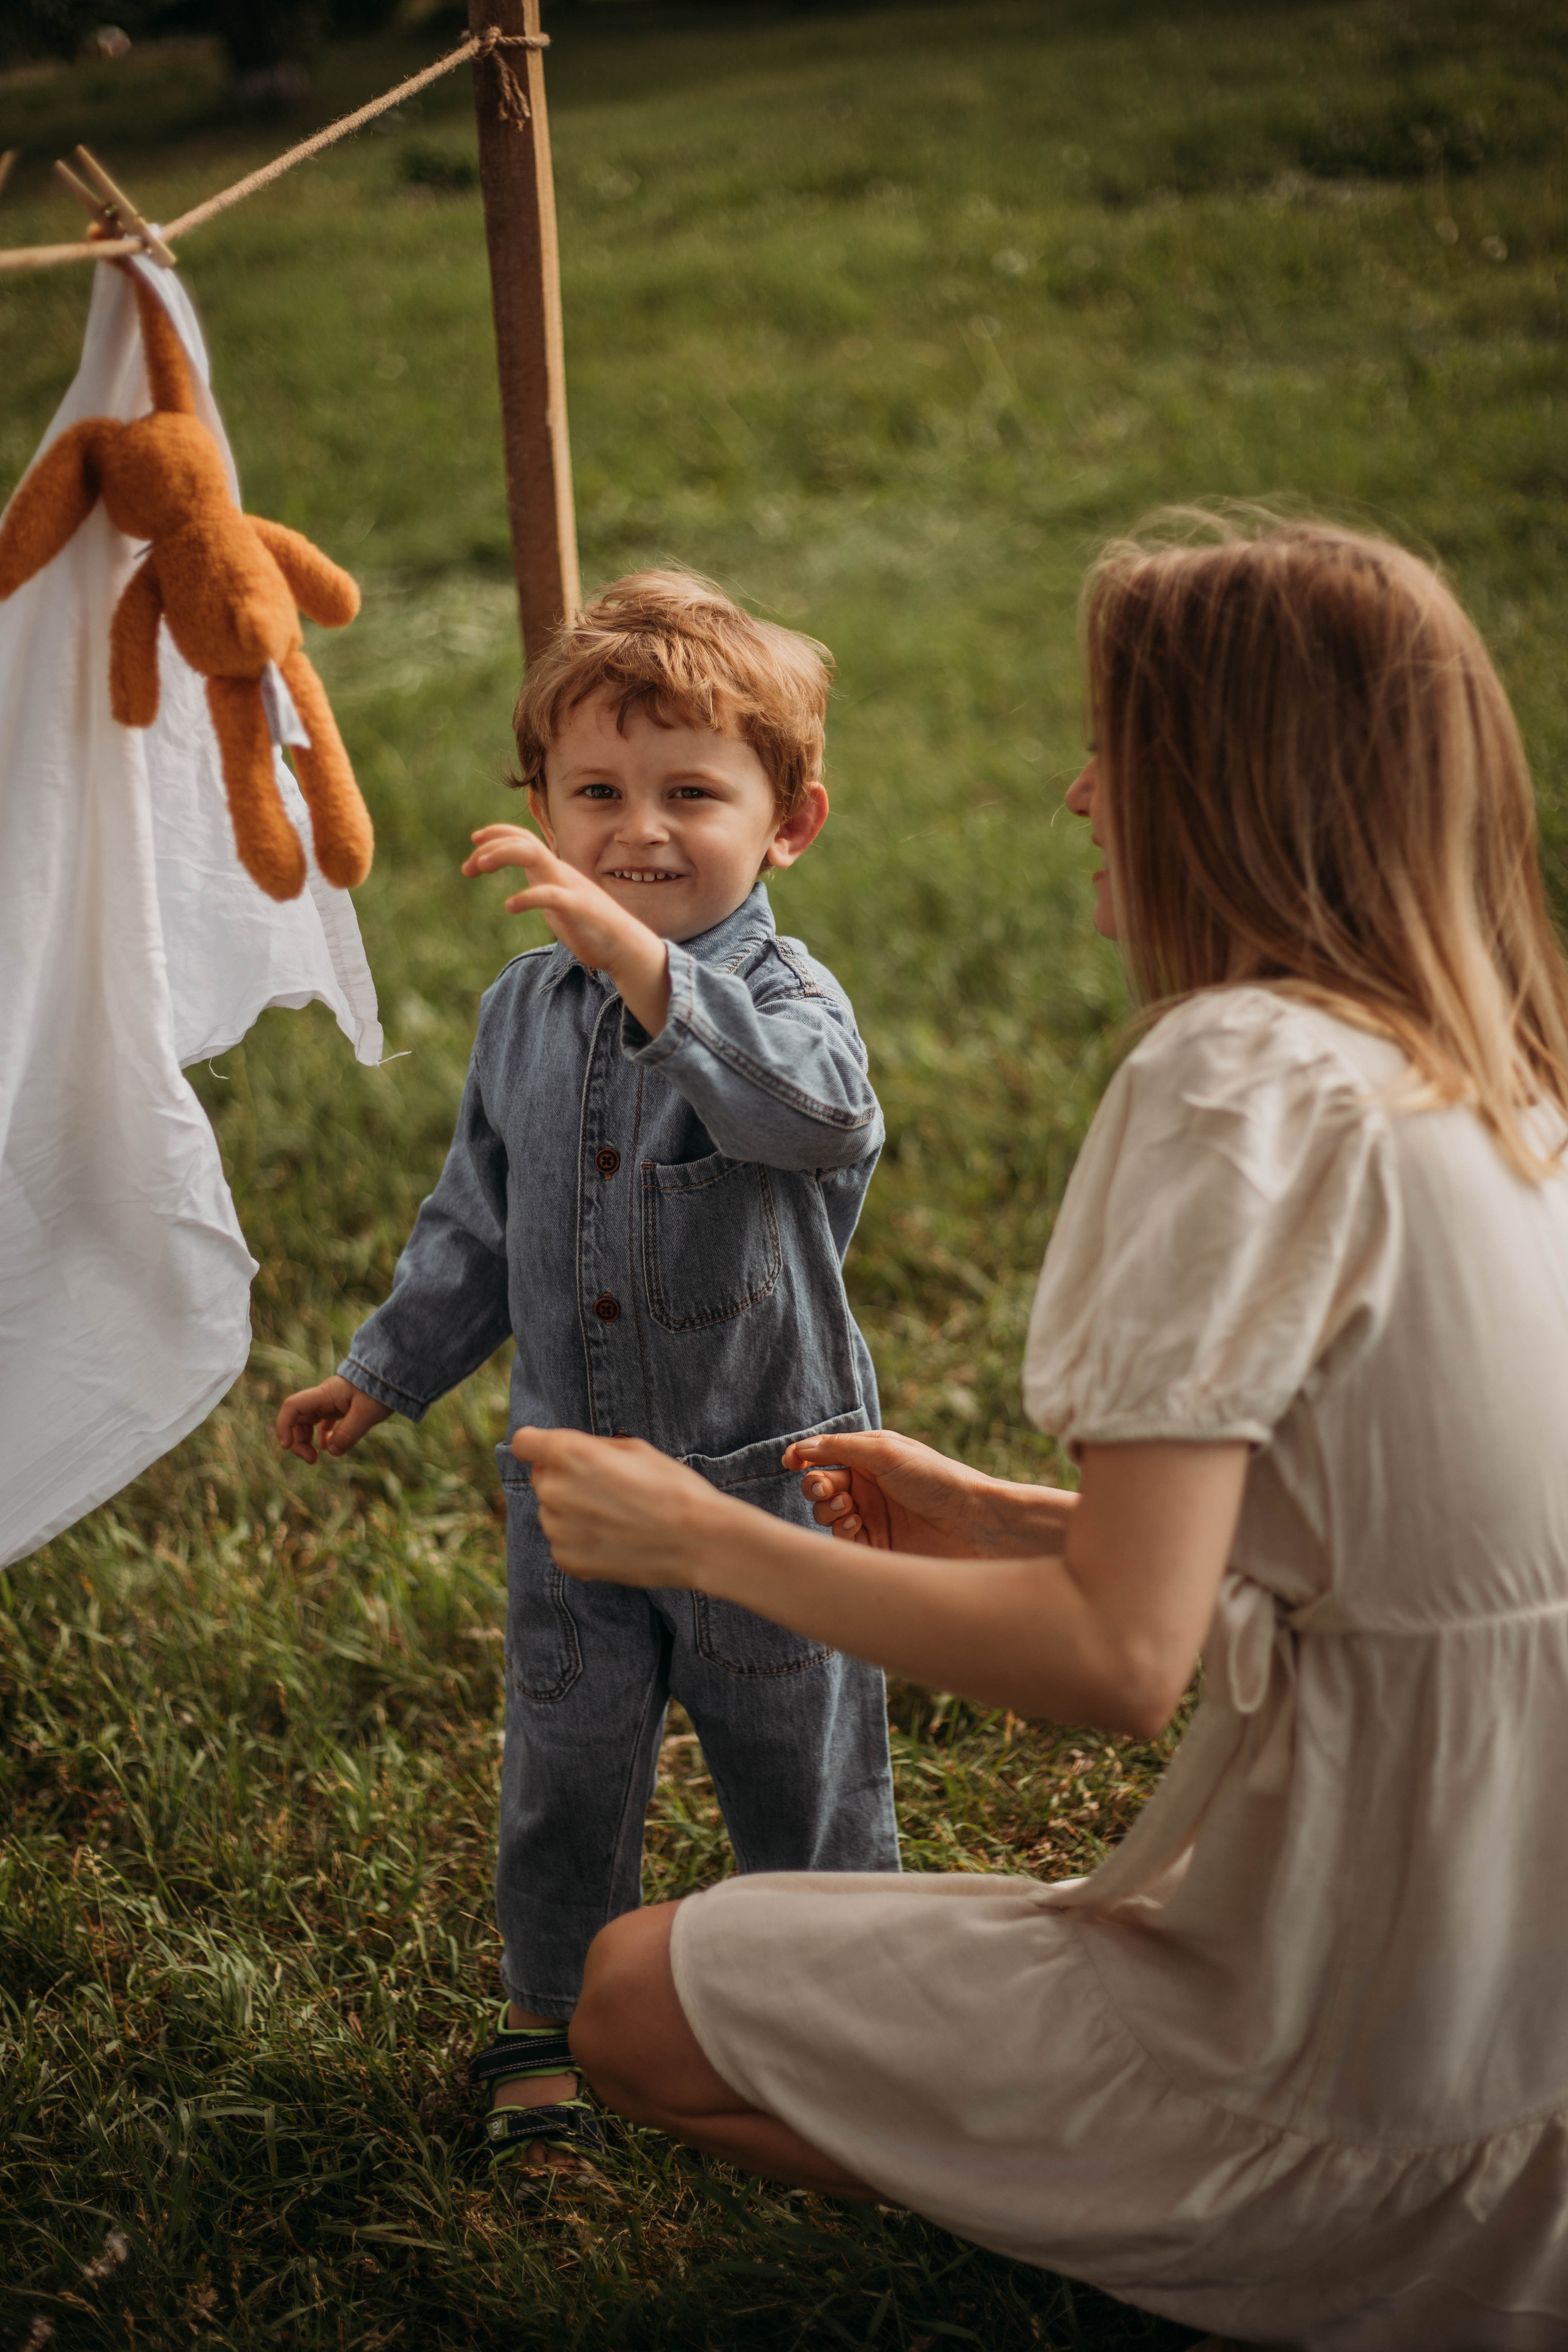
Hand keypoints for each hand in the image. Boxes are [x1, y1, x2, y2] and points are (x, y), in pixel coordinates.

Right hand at [276, 1375, 389, 1463]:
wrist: (396, 1373)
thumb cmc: (382, 1389)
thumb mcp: (367, 1414)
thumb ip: (348, 1433)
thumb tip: (331, 1451)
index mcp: (325, 1395)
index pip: (292, 1407)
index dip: (284, 1426)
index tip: (287, 1446)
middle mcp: (324, 1398)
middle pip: (297, 1418)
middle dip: (297, 1440)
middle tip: (312, 1460)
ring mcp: (331, 1402)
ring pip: (308, 1422)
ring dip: (306, 1440)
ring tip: (316, 1458)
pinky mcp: (341, 1407)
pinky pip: (323, 1422)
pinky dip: (321, 1436)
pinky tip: (328, 1447)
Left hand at [463, 826, 670, 1034]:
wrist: (624, 946)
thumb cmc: (590, 927)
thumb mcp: (559, 903)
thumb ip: (543, 889)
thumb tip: (526, 889)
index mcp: (554, 871)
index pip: (524, 839)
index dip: (497, 834)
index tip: (473, 840)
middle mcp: (559, 872)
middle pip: (523, 842)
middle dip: (491, 846)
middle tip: (467, 867)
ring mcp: (569, 887)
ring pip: (533, 855)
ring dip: (502, 855)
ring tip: (478, 866)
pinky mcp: (576, 907)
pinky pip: (549, 895)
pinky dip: (526, 897)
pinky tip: (509, 906)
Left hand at [511, 1425, 730, 1586]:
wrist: (696, 1540)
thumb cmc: (670, 1486)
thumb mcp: (634, 1449)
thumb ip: (591, 1447)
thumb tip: (571, 1453)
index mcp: (568, 1453)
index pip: (524, 1442)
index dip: (538, 1446)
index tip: (553, 1453)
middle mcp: (554, 1489)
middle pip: (542, 1478)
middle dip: (565, 1479)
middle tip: (607, 1490)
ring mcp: (557, 1527)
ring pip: (552, 1512)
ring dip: (573, 1512)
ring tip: (616, 1518)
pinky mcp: (565, 1559)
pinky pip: (562, 1542)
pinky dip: (581, 1541)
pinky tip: (615, 1540)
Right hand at [784, 1429, 989, 1555]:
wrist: (972, 1523)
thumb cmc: (935, 1478)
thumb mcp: (885, 1451)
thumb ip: (839, 1448)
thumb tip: (800, 1448)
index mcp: (871, 1459)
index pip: (826, 1456)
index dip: (804, 1458)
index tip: (790, 1462)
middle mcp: (868, 1488)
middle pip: (820, 1486)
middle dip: (816, 1485)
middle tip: (828, 1487)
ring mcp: (871, 1518)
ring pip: (826, 1514)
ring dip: (828, 1508)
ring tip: (850, 1508)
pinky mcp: (875, 1548)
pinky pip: (841, 1540)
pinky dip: (839, 1530)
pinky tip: (854, 1524)